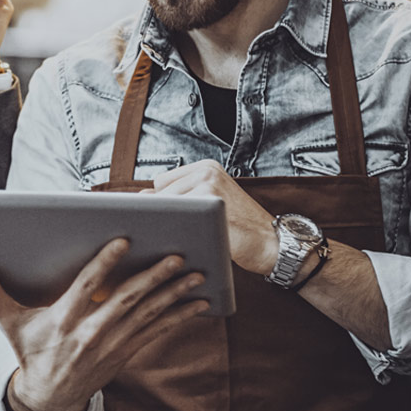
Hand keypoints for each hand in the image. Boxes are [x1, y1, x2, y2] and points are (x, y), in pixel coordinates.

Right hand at [0, 239, 208, 410]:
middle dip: (153, 278)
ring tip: (196, 274)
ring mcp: (112, 345)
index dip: (105, 265)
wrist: (50, 398)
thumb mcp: (10, 325)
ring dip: (174, 294)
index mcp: (63, 321)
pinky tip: (199, 303)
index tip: (124, 242)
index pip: (87, 288)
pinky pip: (157, 332)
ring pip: (148, 315)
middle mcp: (91, 333)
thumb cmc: (31, 354)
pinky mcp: (126, 352)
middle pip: (126, 301)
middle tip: (177, 256)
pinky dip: (179, 317)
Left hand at [148, 160, 276, 274]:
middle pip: (160, 194)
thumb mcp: (211, 204)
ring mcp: (208, 184)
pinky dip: (176, 232)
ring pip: (166, 206)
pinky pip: (177, 217)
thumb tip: (139, 197)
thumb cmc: (238, 228)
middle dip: (162, 215)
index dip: (162, 205)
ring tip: (182, 238)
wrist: (271, 242)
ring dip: (167, 224)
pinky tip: (185, 242)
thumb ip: (182, 198)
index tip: (167, 221)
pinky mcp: (210, 202)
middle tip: (175, 233)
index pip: (161, 183)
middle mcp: (205, 171)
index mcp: (205, 167)